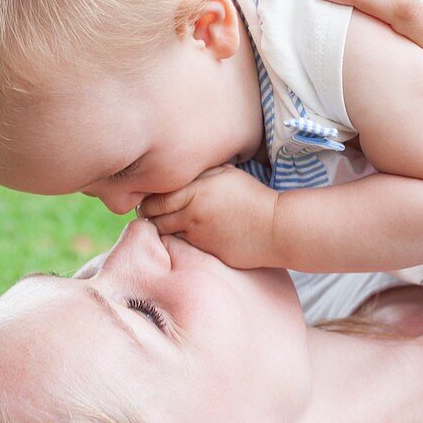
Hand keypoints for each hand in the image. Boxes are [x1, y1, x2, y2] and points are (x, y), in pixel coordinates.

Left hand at [139, 164, 276, 268]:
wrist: (275, 227)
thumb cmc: (253, 197)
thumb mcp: (227, 174)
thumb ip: (200, 173)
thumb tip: (177, 171)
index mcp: (195, 190)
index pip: (154, 198)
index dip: (147, 201)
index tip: (149, 200)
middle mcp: (192, 212)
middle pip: (153, 218)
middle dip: (150, 216)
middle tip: (153, 214)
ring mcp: (197, 234)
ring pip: (164, 235)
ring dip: (163, 230)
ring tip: (169, 224)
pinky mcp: (205, 251)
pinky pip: (182, 246)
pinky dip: (179, 241)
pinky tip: (187, 235)